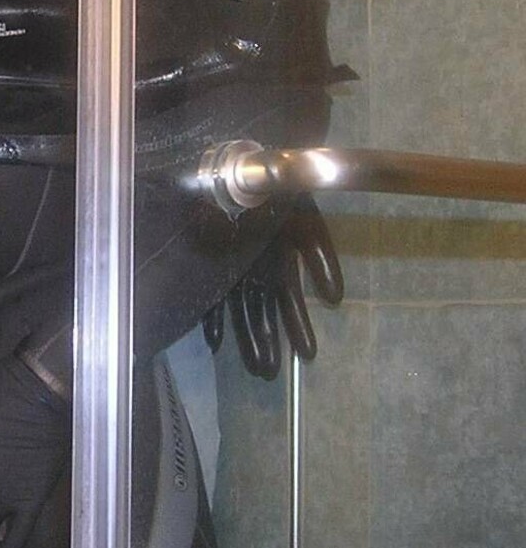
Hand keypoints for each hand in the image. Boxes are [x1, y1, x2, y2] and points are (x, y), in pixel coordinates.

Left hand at [203, 197, 343, 379]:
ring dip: (247, 340)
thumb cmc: (281, 199)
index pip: (290, 303)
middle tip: (269, 373)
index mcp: (282, 266)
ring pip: (242, 313)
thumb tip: (335, 298)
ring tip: (255, 369)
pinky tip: (214, 343)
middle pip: (263, 315)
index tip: (307, 354)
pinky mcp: (215, 268)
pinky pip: (213, 299)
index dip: (297, 327)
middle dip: (268, 343)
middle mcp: (259, 274)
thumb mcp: (308, 227)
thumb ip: (321, 259)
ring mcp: (235, 272)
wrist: (251, 174)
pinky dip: (214, 321)